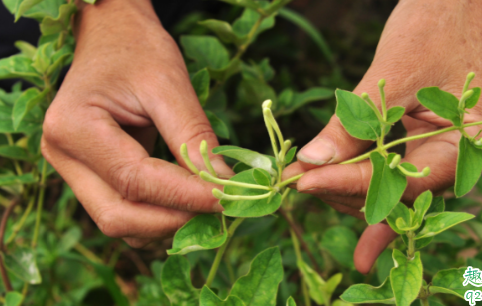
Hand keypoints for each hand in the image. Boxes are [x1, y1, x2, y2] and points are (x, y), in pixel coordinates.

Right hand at [41, 0, 230, 247]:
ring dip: (167, 223)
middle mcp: (62, 156)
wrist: (112, 36)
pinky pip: (124, 212)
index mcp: (72, 127)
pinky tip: (187, 200)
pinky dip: (158, 216)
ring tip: (207, 202)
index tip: (229, 197)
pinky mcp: (90, 176)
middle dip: (174, 219)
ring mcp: (71, 170)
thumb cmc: (137, 49)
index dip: (186, 196)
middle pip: (119, 216)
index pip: (134, 181)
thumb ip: (194, 137)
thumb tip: (225, 184)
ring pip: (121, 223)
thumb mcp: (169, 85)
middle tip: (221, 207)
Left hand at [284, 0, 481, 272]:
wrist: (453, 6)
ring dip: (348, 187)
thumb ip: (352, 124)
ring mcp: (451, 157)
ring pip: (392, 189)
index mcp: (477, 142)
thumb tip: (310, 164)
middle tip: (297, 179)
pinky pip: (395, 175)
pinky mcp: (431, 150)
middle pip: (398, 193)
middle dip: (344, 188)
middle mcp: (470, 159)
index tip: (305, 182)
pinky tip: (337, 192)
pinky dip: (364, 178)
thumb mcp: (391, 75)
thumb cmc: (433, 27)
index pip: (405, 181)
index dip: (351, 185)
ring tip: (305, 178)